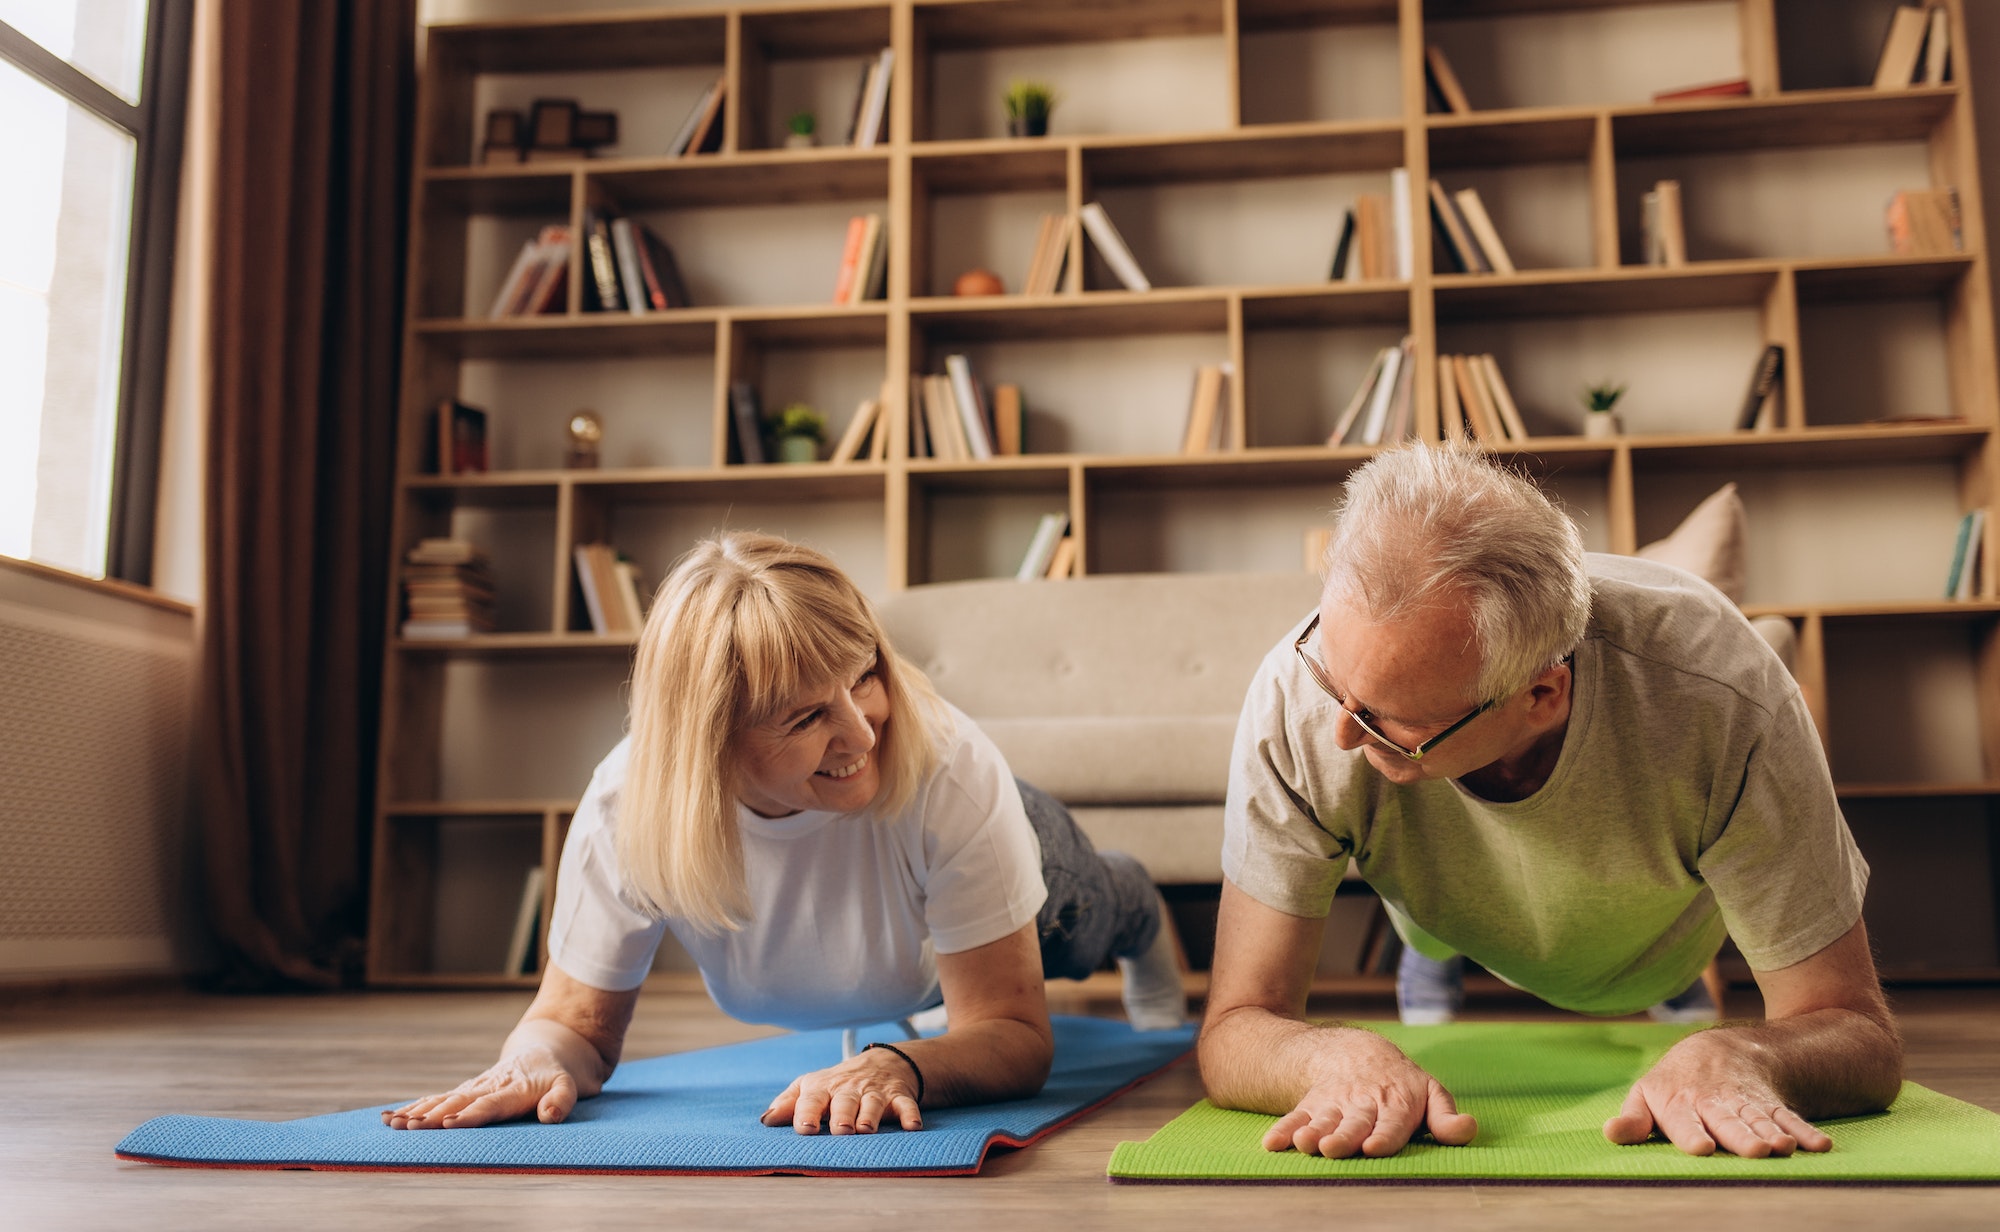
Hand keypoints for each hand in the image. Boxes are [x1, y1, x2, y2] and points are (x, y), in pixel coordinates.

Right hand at [380, 1045, 581, 1129]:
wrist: (547, 1050)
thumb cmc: (558, 1075)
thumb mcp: (571, 1086)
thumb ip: (562, 1100)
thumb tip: (550, 1115)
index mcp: (514, 1089)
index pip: (490, 1104)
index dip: (471, 1115)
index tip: (450, 1124)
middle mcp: (488, 1087)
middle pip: (457, 1102)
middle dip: (433, 1116)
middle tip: (407, 1127)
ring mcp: (474, 1087)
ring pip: (442, 1100)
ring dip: (417, 1112)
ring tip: (391, 1123)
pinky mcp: (465, 1091)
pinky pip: (438, 1099)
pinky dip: (415, 1108)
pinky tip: (391, 1118)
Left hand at [760, 1047, 923, 1135]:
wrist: (883, 1062)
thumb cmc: (837, 1084)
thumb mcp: (810, 1087)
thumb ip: (788, 1103)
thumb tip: (765, 1121)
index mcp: (823, 1088)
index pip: (812, 1099)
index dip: (806, 1112)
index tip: (804, 1129)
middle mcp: (849, 1090)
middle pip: (844, 1101)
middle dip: (842, 1115)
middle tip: (840, 1130)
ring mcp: (875, 1092)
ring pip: (873, 1103)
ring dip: (870, 1116)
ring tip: (865, 1130)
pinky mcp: (898, 1096)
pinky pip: (906, 1104)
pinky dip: (910, 1114)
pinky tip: (912, 1126)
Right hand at [1260, 1028, 1476, 1157]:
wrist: (1357, 1053)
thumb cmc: (1402, 1085)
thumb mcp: (1430, 1093)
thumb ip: (1446, 1117)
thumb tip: (1468, 1129)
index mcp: (1396, 1104)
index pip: (1391, 1124)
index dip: (1383, 1136)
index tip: (1373, 1147)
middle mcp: (1363, 1105)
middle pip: (1353, 1123)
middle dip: (1342, 1136)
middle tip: (1331, 1147)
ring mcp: (1335, 1105)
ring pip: (1323, 1119)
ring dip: (1311, 1131)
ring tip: (1304, 1142)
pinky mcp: (1312, 1106)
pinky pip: (1295, 1116)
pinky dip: (1283, 1129)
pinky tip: (1272, 1144)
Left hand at [1604, 1027, 1832, 1156]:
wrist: (1717, 1050)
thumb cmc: (1674, 1085)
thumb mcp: (1647, 1096)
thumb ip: (1634, 1119)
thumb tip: (1610, 1134)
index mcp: (1679, 1103)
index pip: (1684, 1121)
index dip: (1692, 1134)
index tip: (1702, 1148)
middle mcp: (1714, 1102)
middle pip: (1728, 1121)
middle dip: (1741, 1136)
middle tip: (1757, 1151)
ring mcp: (1745, 1102)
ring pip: (1759, 1119)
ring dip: (1774, 1133)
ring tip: (1784, 1148)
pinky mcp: (1770, 1104)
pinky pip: (1789, 1116)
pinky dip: (1804, 1131)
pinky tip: (1820, 1146)